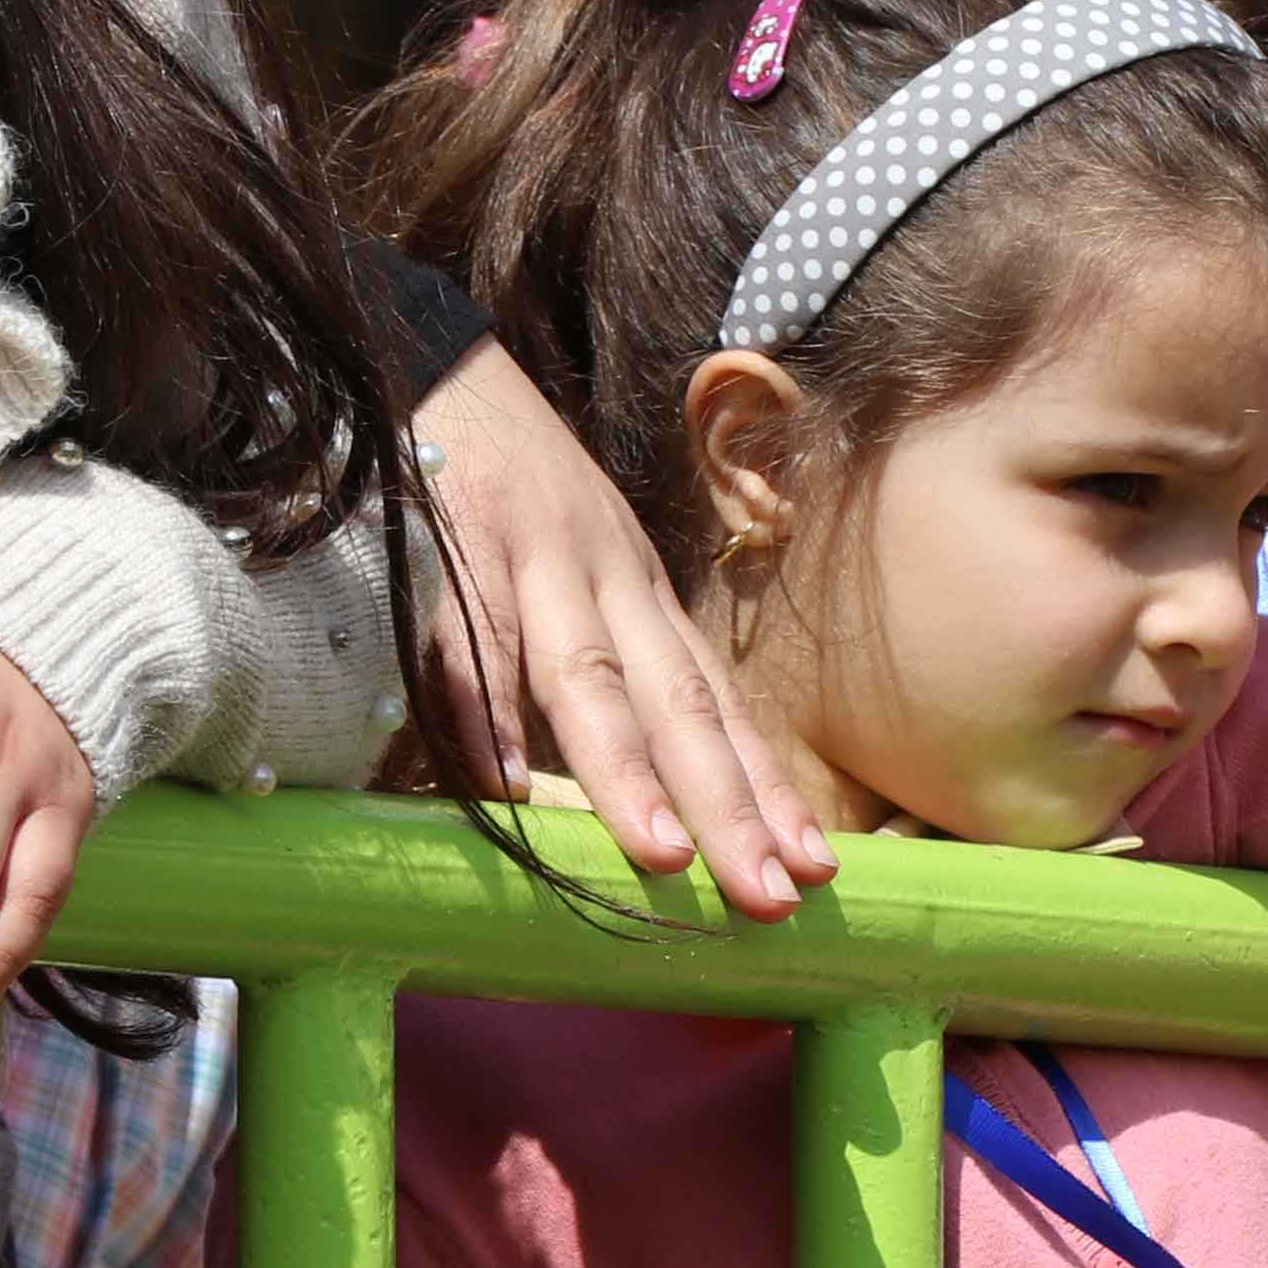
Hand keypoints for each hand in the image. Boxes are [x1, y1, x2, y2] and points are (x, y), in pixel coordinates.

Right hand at [411, 343, 831, 916]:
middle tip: (774, 895)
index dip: (768, 789)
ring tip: (662, 853)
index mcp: (646, 601)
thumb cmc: (525, 502)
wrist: (448, 372)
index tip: (818, 870)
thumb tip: (659, 787)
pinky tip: (504, 783)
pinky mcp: (454, 549)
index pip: (721, 708)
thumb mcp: (593, 574)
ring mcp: (536, 565)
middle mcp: (610, 584)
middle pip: (677, 705)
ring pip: (587, 677)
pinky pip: (467, 639)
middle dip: (729, 806)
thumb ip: (619, 665)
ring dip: (624, 769)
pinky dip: (484, 710)